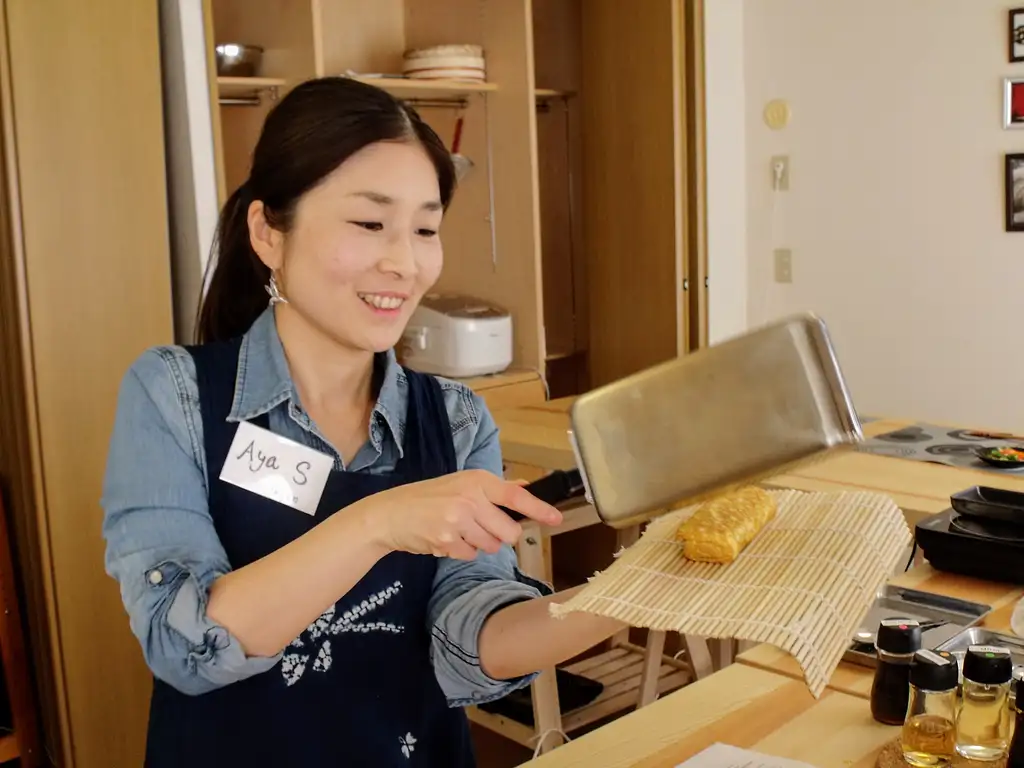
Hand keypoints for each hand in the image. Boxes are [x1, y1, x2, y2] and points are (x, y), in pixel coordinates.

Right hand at [355, 470, 562, 559]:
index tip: (556, 518)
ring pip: (491, 546)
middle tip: (479, 528)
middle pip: (509, 531)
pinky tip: (445, 539)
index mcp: (477, 480)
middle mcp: (470, 498)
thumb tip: (524, 485)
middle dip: (500, 536)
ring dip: (479, 544)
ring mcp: (458, 520)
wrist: (390, 514)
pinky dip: (461, 552)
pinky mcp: (446, 541)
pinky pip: (470, 555)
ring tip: (457, 531)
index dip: (538, 509)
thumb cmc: (428, 498)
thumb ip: (495, 488)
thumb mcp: (461, 484)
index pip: (515, 495)